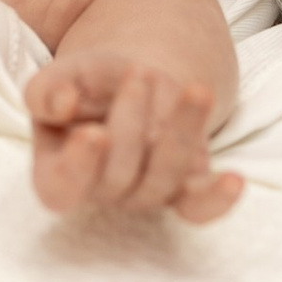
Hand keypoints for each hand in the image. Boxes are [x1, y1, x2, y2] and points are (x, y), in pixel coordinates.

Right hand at [27, 52, 243, 222]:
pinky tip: (234, 180)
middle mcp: (101, 192)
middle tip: (141, 73)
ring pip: (163, 182)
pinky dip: (216, 198)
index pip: (60, 189)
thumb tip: (60, 104)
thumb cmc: (90, 80)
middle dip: (132, 122)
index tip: (95, 135)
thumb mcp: (63, 73)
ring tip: (192, 89)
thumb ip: (47, 88)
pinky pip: (198, 208)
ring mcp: (144, 195)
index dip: (77, 169)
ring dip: (181, 134)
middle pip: (117, 178)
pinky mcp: (183, 191)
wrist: (137, 74)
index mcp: (57, 169)